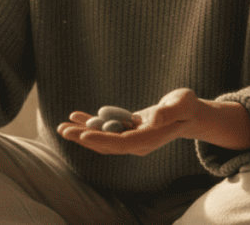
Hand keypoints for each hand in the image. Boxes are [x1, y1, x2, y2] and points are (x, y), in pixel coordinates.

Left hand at [57, 89, 204, 155]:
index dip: (101, 139)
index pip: (122, 143)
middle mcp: (137, 143)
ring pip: (102, 139)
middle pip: (107, 145)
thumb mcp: (183, 105)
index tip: (83, 135)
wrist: (187, 115)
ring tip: (61, 126)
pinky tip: (75, 115)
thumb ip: (169, 112)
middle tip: (62, 130)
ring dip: (82, 133)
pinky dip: (90, 122)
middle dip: (84, 138)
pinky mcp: (126, 131)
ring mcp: (130, 138)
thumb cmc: (186, 107)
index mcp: (150, 139)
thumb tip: (152, 119)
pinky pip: (105, 129)